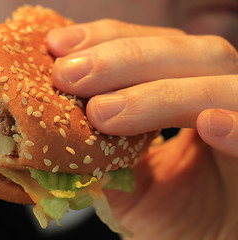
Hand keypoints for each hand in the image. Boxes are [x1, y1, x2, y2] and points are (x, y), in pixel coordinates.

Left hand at [48, 19, 237, 238]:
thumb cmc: (173, 213)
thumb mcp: (126, 180)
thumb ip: (98, 153)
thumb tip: (52, 125)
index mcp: (185, 90)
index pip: (149, 47)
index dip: (104, 40)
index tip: (57, 47)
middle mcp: (217, 93)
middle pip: (181, 53)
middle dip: (119, 60)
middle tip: (68, 75)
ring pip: (217, 83)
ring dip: (157, 94)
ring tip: (103, 113)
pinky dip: (237, 126)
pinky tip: (208, 124)